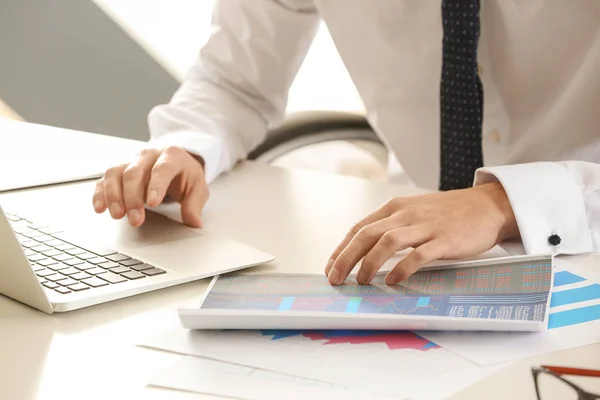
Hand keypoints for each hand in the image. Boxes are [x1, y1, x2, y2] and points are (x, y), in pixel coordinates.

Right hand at [92, 147, 207, 227]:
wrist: (176, 163)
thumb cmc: (186, 175)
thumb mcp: (198, 188)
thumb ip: (195, 205)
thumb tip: (194, 223)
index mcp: (172, 156)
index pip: (162, 168)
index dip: (156, 185)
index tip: (153, 203)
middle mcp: (148, 156)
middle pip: (135, 173)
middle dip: (133, 197)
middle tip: (136, 219)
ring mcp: (131, 162)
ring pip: (116, 174)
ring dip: (113, 196)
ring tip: (117, 215)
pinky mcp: (119, 171)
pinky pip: (105, 180)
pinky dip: (100, 193)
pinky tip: (100, 208)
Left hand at [324, 182, 518, 285]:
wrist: (487, 206)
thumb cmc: (449, 213)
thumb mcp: (414, 212)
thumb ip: (392, 227)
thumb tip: (366, 251)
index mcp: (395, 207)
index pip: (359, 228)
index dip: (341, 249)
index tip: (330, 266)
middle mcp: (406, 214)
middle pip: (366, 234)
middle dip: (346, 258)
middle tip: (336, 278)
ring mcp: (425, 226)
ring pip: (387, 242)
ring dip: (369, 263)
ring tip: (361, 281)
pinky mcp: (443, 239)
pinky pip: (417, 254)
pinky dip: (402, 268)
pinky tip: (394, 281)